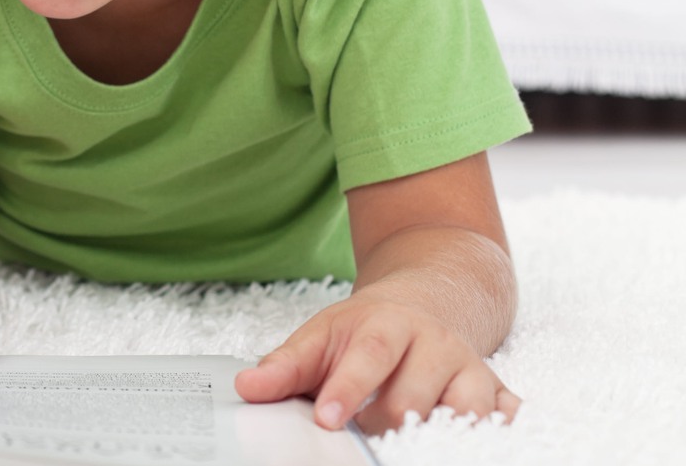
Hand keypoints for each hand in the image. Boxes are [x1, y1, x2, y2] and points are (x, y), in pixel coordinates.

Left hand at [234, 295, 519, 433]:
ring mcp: (471, 370)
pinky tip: (479, 447)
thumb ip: (285, 366)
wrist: (426, 305)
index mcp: (388, 325)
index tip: (326, 420)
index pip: (369, 356)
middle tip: (363, 443)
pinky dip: (499, 434)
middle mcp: (436, 345)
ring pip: (468, 409)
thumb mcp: (321, 336)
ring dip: (442, 435)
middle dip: (387, 423)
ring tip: (413, 450)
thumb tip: (247, 387)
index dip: (349, 388)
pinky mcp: (497, 392)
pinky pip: (508, 416)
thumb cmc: (365, 331)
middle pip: (416, 394)